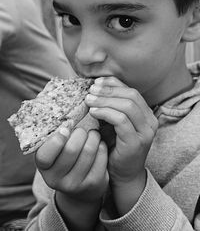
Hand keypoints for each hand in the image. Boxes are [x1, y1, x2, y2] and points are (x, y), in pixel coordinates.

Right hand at [35, 127, 108, 229]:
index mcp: (43, 167)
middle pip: (71, 149)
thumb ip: (56, 135)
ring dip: (93, 136)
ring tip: (92, 134)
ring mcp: (75, 185)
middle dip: (79, 133)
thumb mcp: (54, 149)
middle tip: (81, 131)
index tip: (65, 129)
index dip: (57, 140)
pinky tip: (98, 145)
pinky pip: (101, 156)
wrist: (79, 187)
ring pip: (88, 151)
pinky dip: (101, 145)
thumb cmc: (65, 158)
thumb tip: (67, 120)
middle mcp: (56, 180)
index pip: (45, 155)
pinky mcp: (94, 183)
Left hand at [85, 76, 157, 213]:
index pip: (131, 90)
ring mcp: (146, 132)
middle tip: (90, 91)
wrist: (123, 175)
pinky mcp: (136, 142)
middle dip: (108, 90)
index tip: (96, 82)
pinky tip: (93, 112)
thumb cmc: (115, 146)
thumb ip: (110, 107)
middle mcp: (150, 121)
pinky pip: (121, 120)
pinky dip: (105, 112)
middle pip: (131, 95)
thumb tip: (95, 88)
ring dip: (105, 100)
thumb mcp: (113, 123)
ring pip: (127, 105)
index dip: (113, 84)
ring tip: (89, 100)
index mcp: (146, 114)